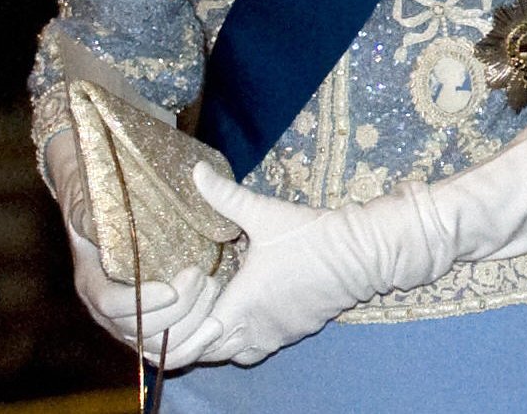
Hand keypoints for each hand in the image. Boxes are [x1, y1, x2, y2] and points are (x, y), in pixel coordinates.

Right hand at [47, 129, 223, 366]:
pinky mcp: (148, 327)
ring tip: (213, 291)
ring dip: (189, 327)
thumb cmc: (103, 206)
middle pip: (139, 329)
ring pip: (156, 344)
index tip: (173, 289)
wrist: (105, 217)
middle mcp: (106, 310)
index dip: (141, 301)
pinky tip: (216, 325)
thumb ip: (94, 207)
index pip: (111, 303)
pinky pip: (167, 349)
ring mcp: (126, 323)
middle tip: (204, 278)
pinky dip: (192, 342)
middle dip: (176, 312)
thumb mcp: (92, 202)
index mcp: (91, 280)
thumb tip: (96, 203)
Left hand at [174, 121, 526, 366]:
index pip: (180, 345)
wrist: (365, 254)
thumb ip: (224, 196)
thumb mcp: (265, 214)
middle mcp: (249, 335)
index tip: (163, 291)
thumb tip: (194, 172)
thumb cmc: (314, 237)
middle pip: (194, 354)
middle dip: (178, 329)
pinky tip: (232, 295)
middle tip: (174, 292)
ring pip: (221, 352)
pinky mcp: (285, 334)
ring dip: (205, 331)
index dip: (161, 326)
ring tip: (200, 294)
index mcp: (237, 310)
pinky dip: (230, 330)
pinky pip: (245, 346)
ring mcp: (269, 339)